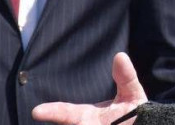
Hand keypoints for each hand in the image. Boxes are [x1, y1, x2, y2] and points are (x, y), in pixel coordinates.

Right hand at [33, 52, 147, 124]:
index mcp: (87, 117)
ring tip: (93, 124)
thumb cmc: (138, 113)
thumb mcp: (132, 95)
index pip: (66, 113)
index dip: (52, 112)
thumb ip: (126, 78)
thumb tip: (120, 56)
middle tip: (52, 116)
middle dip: (60, 119)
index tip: (36, 111)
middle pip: (70, 124)